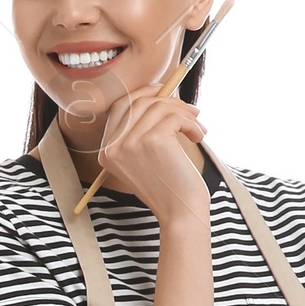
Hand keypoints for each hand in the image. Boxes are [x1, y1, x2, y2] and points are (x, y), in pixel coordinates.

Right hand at [76, 87, 209, 225]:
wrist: (179, 213)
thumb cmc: (168, 186)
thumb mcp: (145, 157)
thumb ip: (141, 129)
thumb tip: (159, 92)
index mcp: (107, 152)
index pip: (119, 107)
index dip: (142, 94)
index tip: (164, 92)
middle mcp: (113, 147)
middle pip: (138, 101)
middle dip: (168, 100)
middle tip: (190, 112)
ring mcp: (130, 143)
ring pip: (159, 106)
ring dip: (184, 114)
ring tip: (197, 128)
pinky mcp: (152, 140)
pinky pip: (174, 116)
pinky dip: (191, 123)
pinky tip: (198, 136)